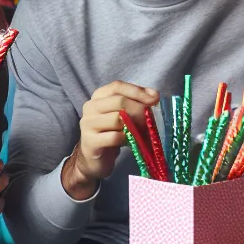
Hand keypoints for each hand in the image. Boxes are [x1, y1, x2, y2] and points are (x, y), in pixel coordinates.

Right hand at [64, 81, 158, 198]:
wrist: (94, 158)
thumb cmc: (112, 132)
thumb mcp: (122, 114)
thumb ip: (136, 103)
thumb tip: (154, 96)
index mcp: (98, 96)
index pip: (117, 86)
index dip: (137, 91)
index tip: (155, 98)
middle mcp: (90, 107)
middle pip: (119, 101)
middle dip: (139, 109)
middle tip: (150, 120)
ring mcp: (88, 124)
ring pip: (117, 119)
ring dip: (134, 126)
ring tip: (140, 133)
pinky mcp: (91, 142)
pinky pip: (114, 137)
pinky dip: (126, 139)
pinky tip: (129, 142)